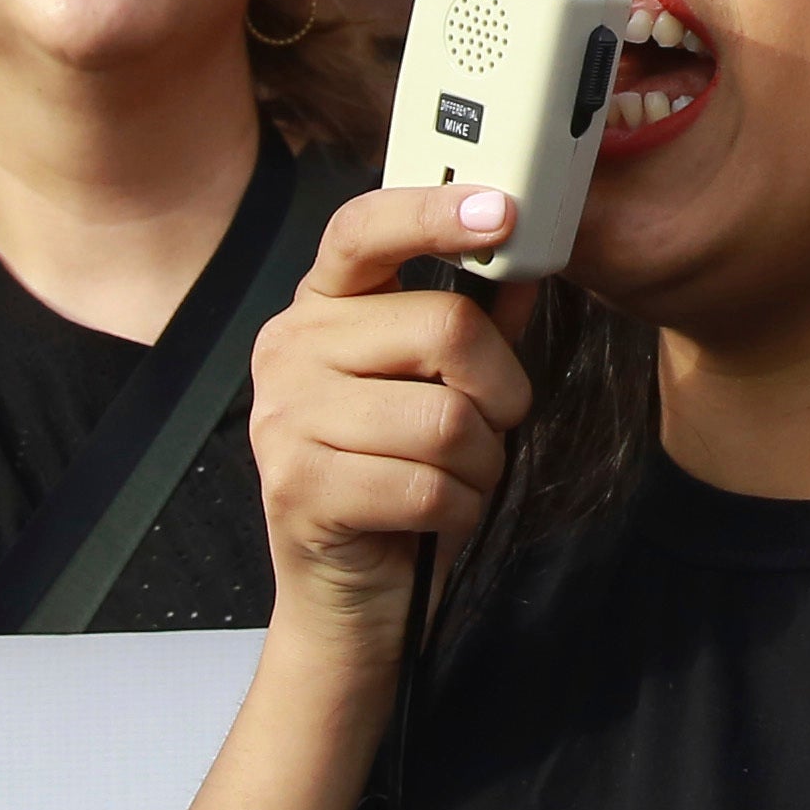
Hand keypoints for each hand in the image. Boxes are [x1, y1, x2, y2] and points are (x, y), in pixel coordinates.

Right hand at [246, 184, 537, 653]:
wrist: (347, 601)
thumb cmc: (399, 485)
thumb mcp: (438, 392)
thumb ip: (477, 324)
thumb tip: (525, 265)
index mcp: (319, 308)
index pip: (364, 229)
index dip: (434, 212)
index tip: (502, 208)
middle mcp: (288, 349)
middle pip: (445, 327)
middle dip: (501, 391)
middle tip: (489, 428)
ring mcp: (284, 418)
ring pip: (447, 417)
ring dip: (482, 463)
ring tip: (454, 481)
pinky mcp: (298, 487)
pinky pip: (429, 484)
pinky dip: (460, 509)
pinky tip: (433, 519)